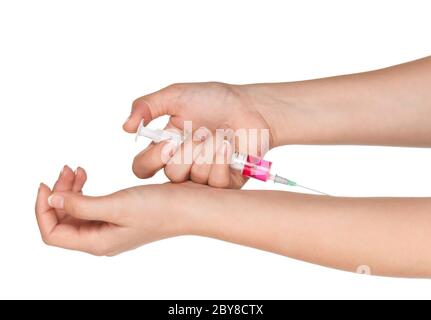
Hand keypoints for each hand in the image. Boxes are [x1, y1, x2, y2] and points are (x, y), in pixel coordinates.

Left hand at [35, 166, 195, 255]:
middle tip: (67, 169)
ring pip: (76, 211)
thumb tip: (52, 200)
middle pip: (63, 220)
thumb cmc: (160, 209)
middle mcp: (101, 238)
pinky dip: (84, 190)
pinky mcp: (120, 216)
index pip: (53, 233)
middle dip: (58, 194)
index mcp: (97, 241)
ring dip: (70, 190)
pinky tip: (87, 177)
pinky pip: (91, 206)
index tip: (45, 184)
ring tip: (76, 169)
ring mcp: (111, 228)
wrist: (190, 206)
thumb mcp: (116, 205)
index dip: (42, 209)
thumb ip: (81, 205)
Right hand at [123, 82, 274, 188]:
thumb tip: (125, 127)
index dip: (151, 160)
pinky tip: (230, 146)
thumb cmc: (213, 99)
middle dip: (188, 151)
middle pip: (171, 176)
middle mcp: (182, 166)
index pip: (143, 168)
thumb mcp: (176, 96)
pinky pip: (217, 183)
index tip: (169, 142)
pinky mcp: (226, 183)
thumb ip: (147, 106)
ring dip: (208, 150)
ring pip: (195, 178)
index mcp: (165, 148)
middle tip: (200, 132)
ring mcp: (204, 177)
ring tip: (219, 135)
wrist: (248, 106)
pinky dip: (223, 160)